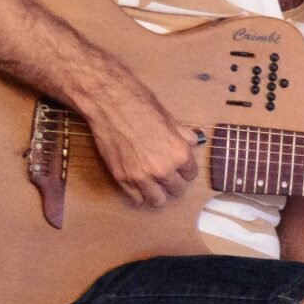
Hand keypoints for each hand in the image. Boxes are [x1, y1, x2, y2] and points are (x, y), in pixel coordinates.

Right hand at [80, 74, 198, 207]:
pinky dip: (139, 193)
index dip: (185, 170)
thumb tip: (193, 143)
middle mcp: (163, 169)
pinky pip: (136, 199)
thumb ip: (183, 135)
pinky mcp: (122, 178)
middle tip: (166, 175)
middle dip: (173, 182)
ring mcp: (141, 176)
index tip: (179, 167)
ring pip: (157, 200)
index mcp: (179, 154)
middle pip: (177, 190)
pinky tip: (138, 183)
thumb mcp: (170, 118)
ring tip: (153, 184)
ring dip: (157, 193)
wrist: (111, 103)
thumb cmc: (141, 105)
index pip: (191, 175)